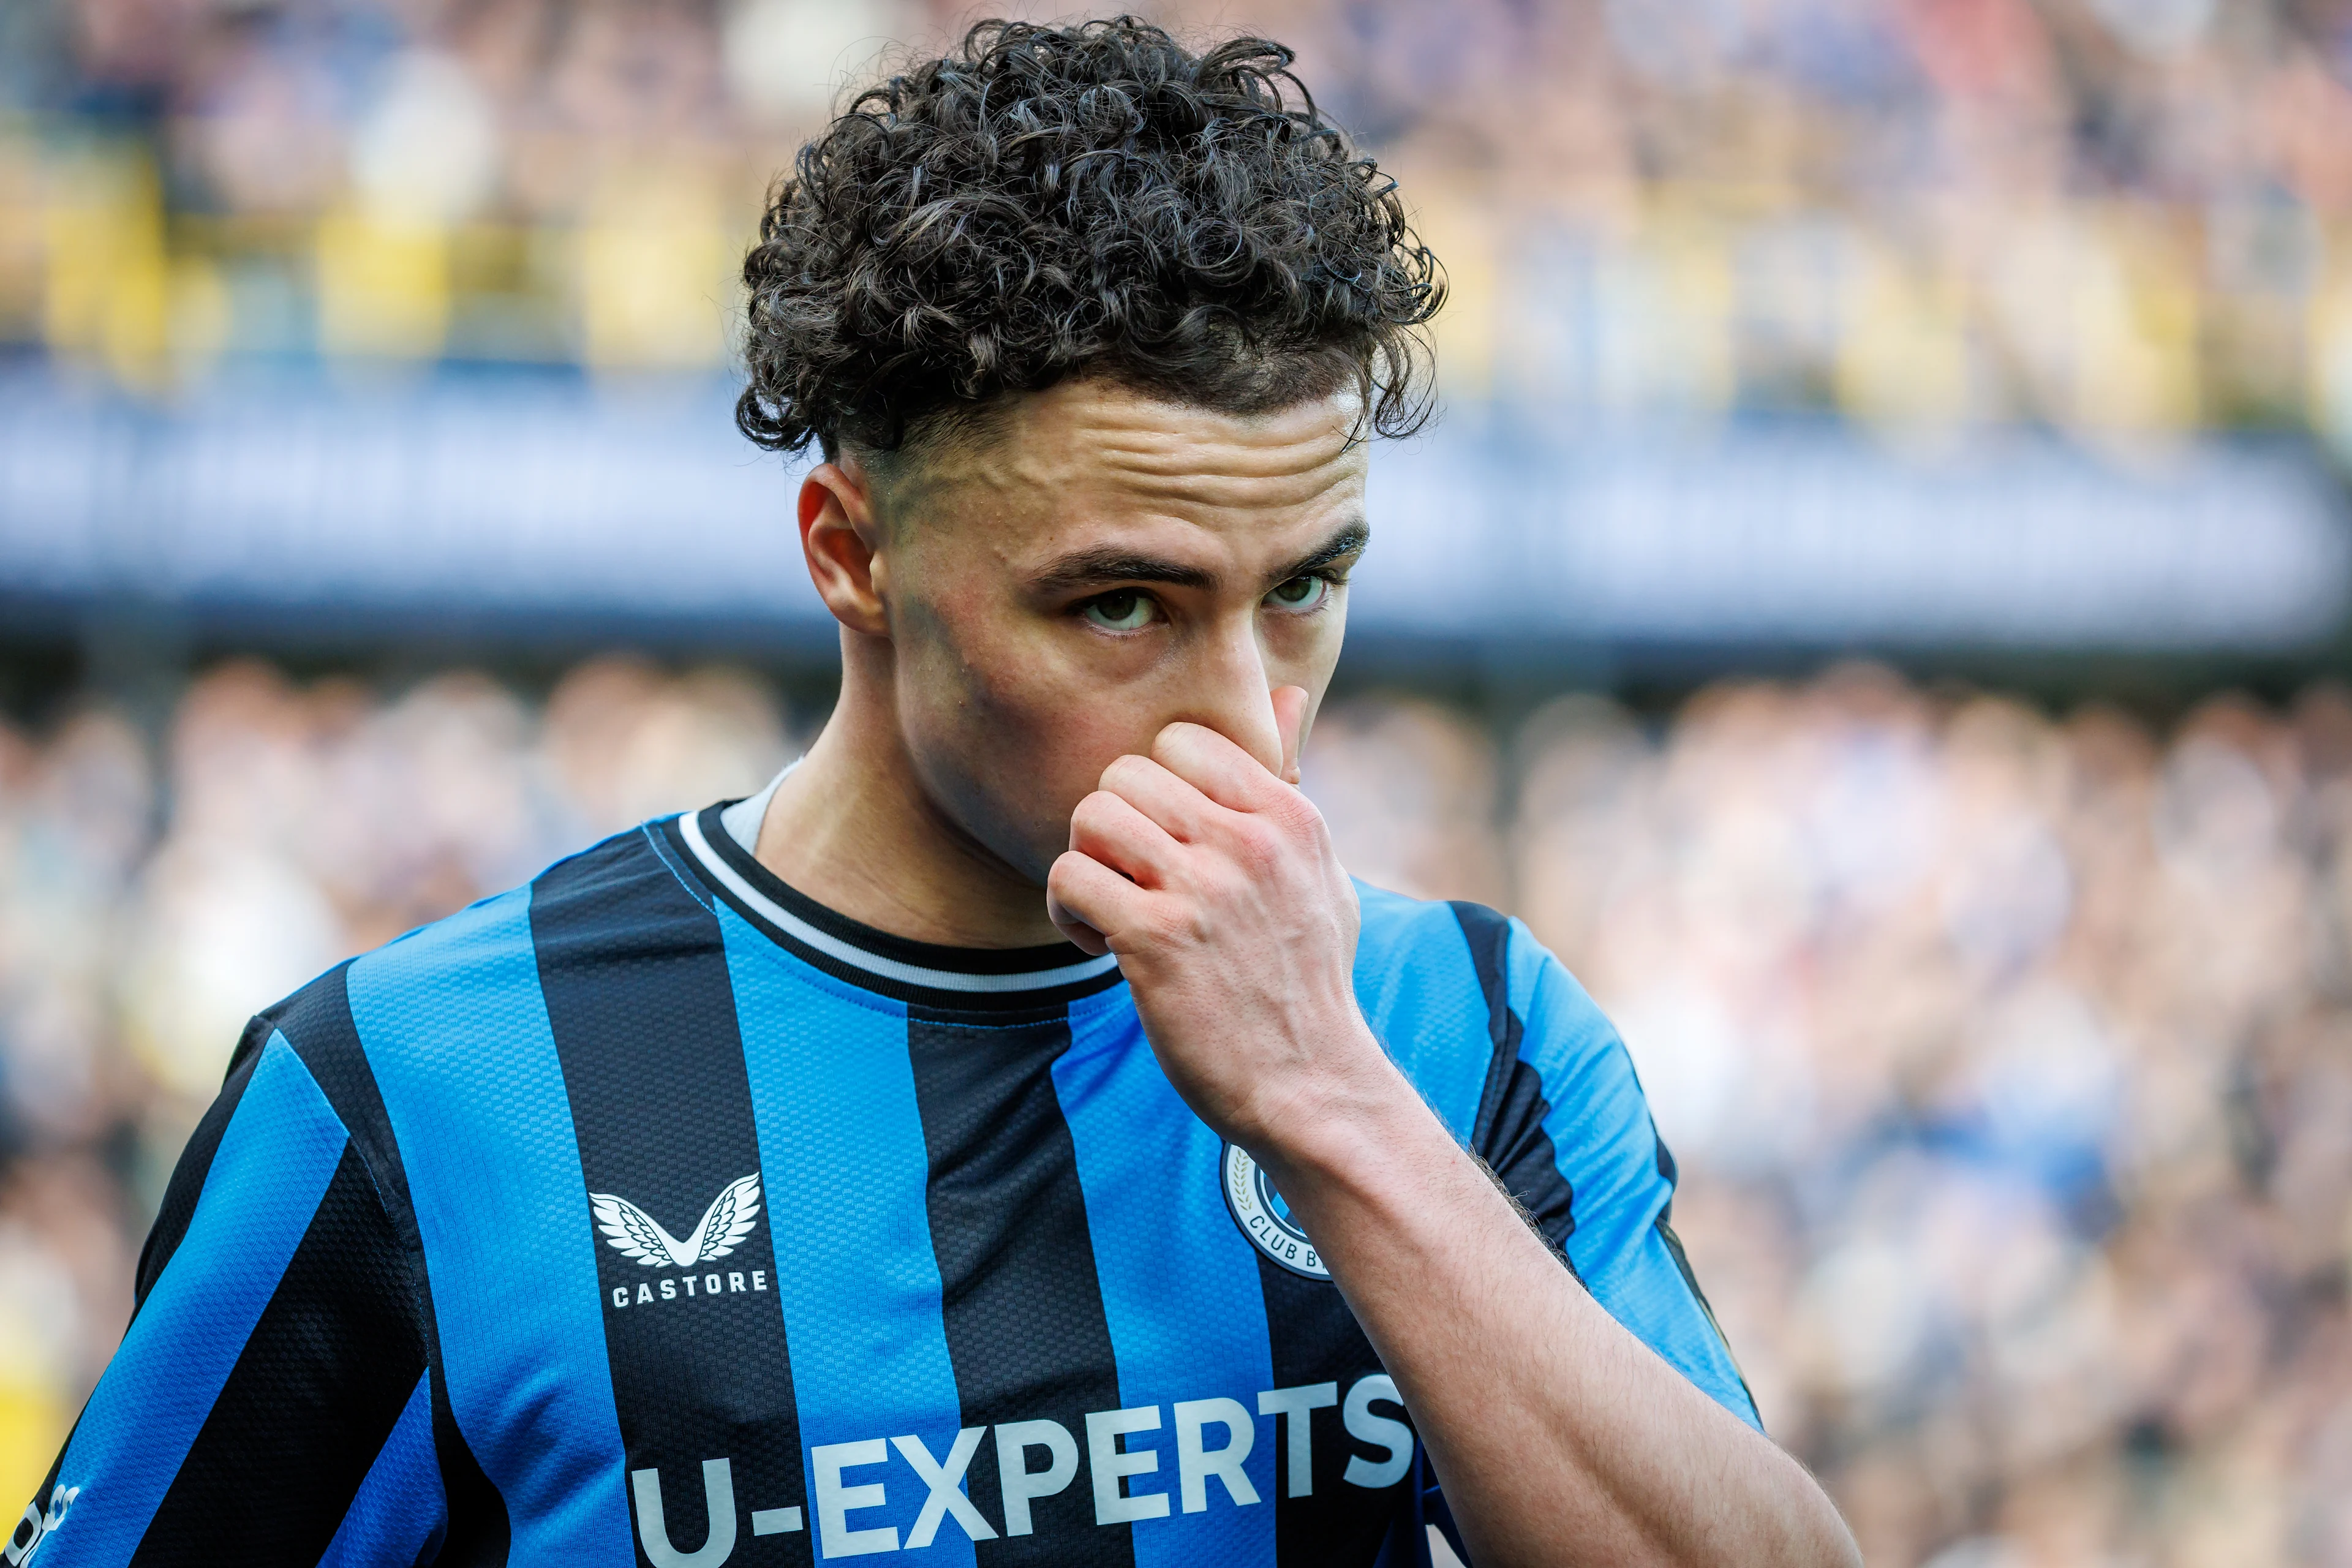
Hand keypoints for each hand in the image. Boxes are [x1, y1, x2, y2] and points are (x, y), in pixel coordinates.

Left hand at [1045, 688, 1386, 1147]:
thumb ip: (1289, 784)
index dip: (1155, 791)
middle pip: (1125, 774)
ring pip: (1091, 815)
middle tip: (1129, 883)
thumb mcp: (1319, 872)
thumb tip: (1284, 697)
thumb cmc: (1307, 979)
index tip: (1164, 845)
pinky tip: (1097, 946)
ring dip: (1085, 865)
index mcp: (1288, 816)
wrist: (1311, 1085)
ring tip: (1109, 911)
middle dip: (1112, 829)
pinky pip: (1070, 877)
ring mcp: (1202, 889)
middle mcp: (1247, 841)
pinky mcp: (1156, 940)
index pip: (1182, 741)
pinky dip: (1068, 912)